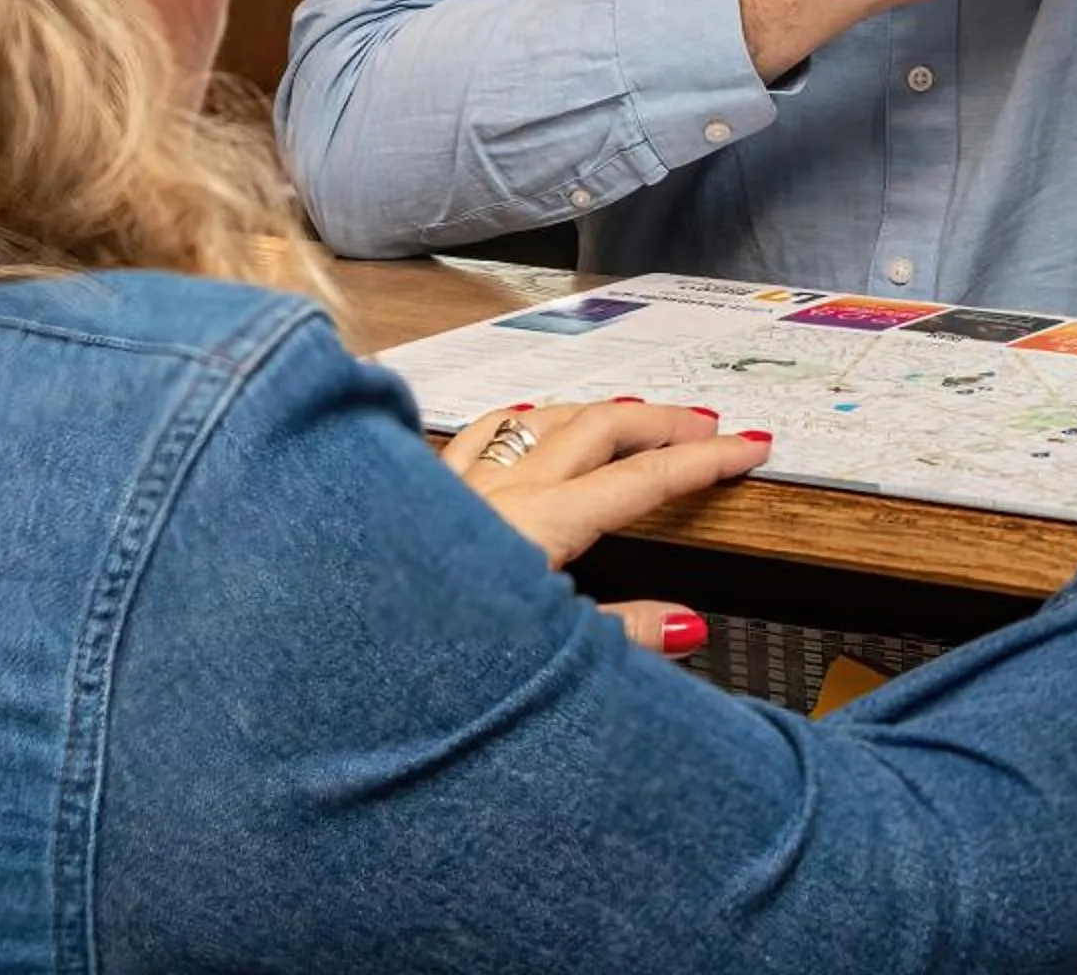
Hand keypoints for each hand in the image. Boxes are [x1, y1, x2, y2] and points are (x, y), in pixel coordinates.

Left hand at [442, 400, 773, 654]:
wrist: (327, 651)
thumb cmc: (424, 662)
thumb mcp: (546, 664)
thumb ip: (621, 637)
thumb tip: (686, 622)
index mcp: (539, 526)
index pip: (642, 480)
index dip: (703, 462)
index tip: (749, 447)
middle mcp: (497, 490)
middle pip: (598, 428)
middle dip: (661, 421)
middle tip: (708, 425)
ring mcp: (454, 484)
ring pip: (540, 417)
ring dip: (595, 412)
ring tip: (631, 415)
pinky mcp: (416, 491)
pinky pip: (478, 432)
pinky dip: (518, 419)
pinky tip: (521, 418)